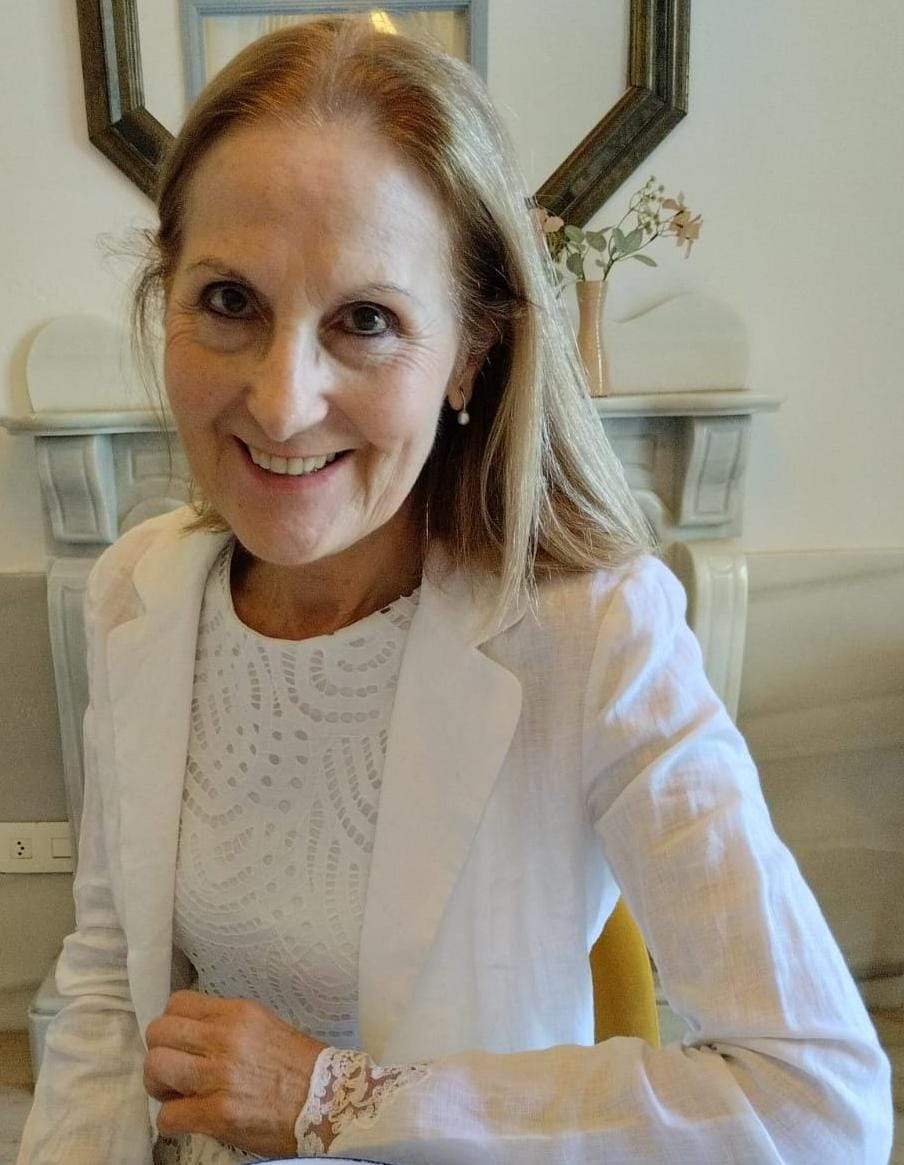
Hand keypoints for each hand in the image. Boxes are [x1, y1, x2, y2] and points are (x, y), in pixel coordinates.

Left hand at [144, 989, 327, 1156]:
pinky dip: (172, 1120)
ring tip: (178, 1094)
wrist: (329, 1101)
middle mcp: (225, 1039)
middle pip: (159, 1032)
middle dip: (160, 1052)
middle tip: (174, 1070)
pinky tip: (188, 1119)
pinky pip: (168, 1116)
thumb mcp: (264, 1026)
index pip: (177, 1003)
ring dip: (159, 1085)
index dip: (172, 1024)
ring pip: (155, 1067)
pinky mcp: (218, 1114)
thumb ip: (227, 1026)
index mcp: (238, 1014)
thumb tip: (192, 1036)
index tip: (182, 1041)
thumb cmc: (301, 1066)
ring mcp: (220, 1077)